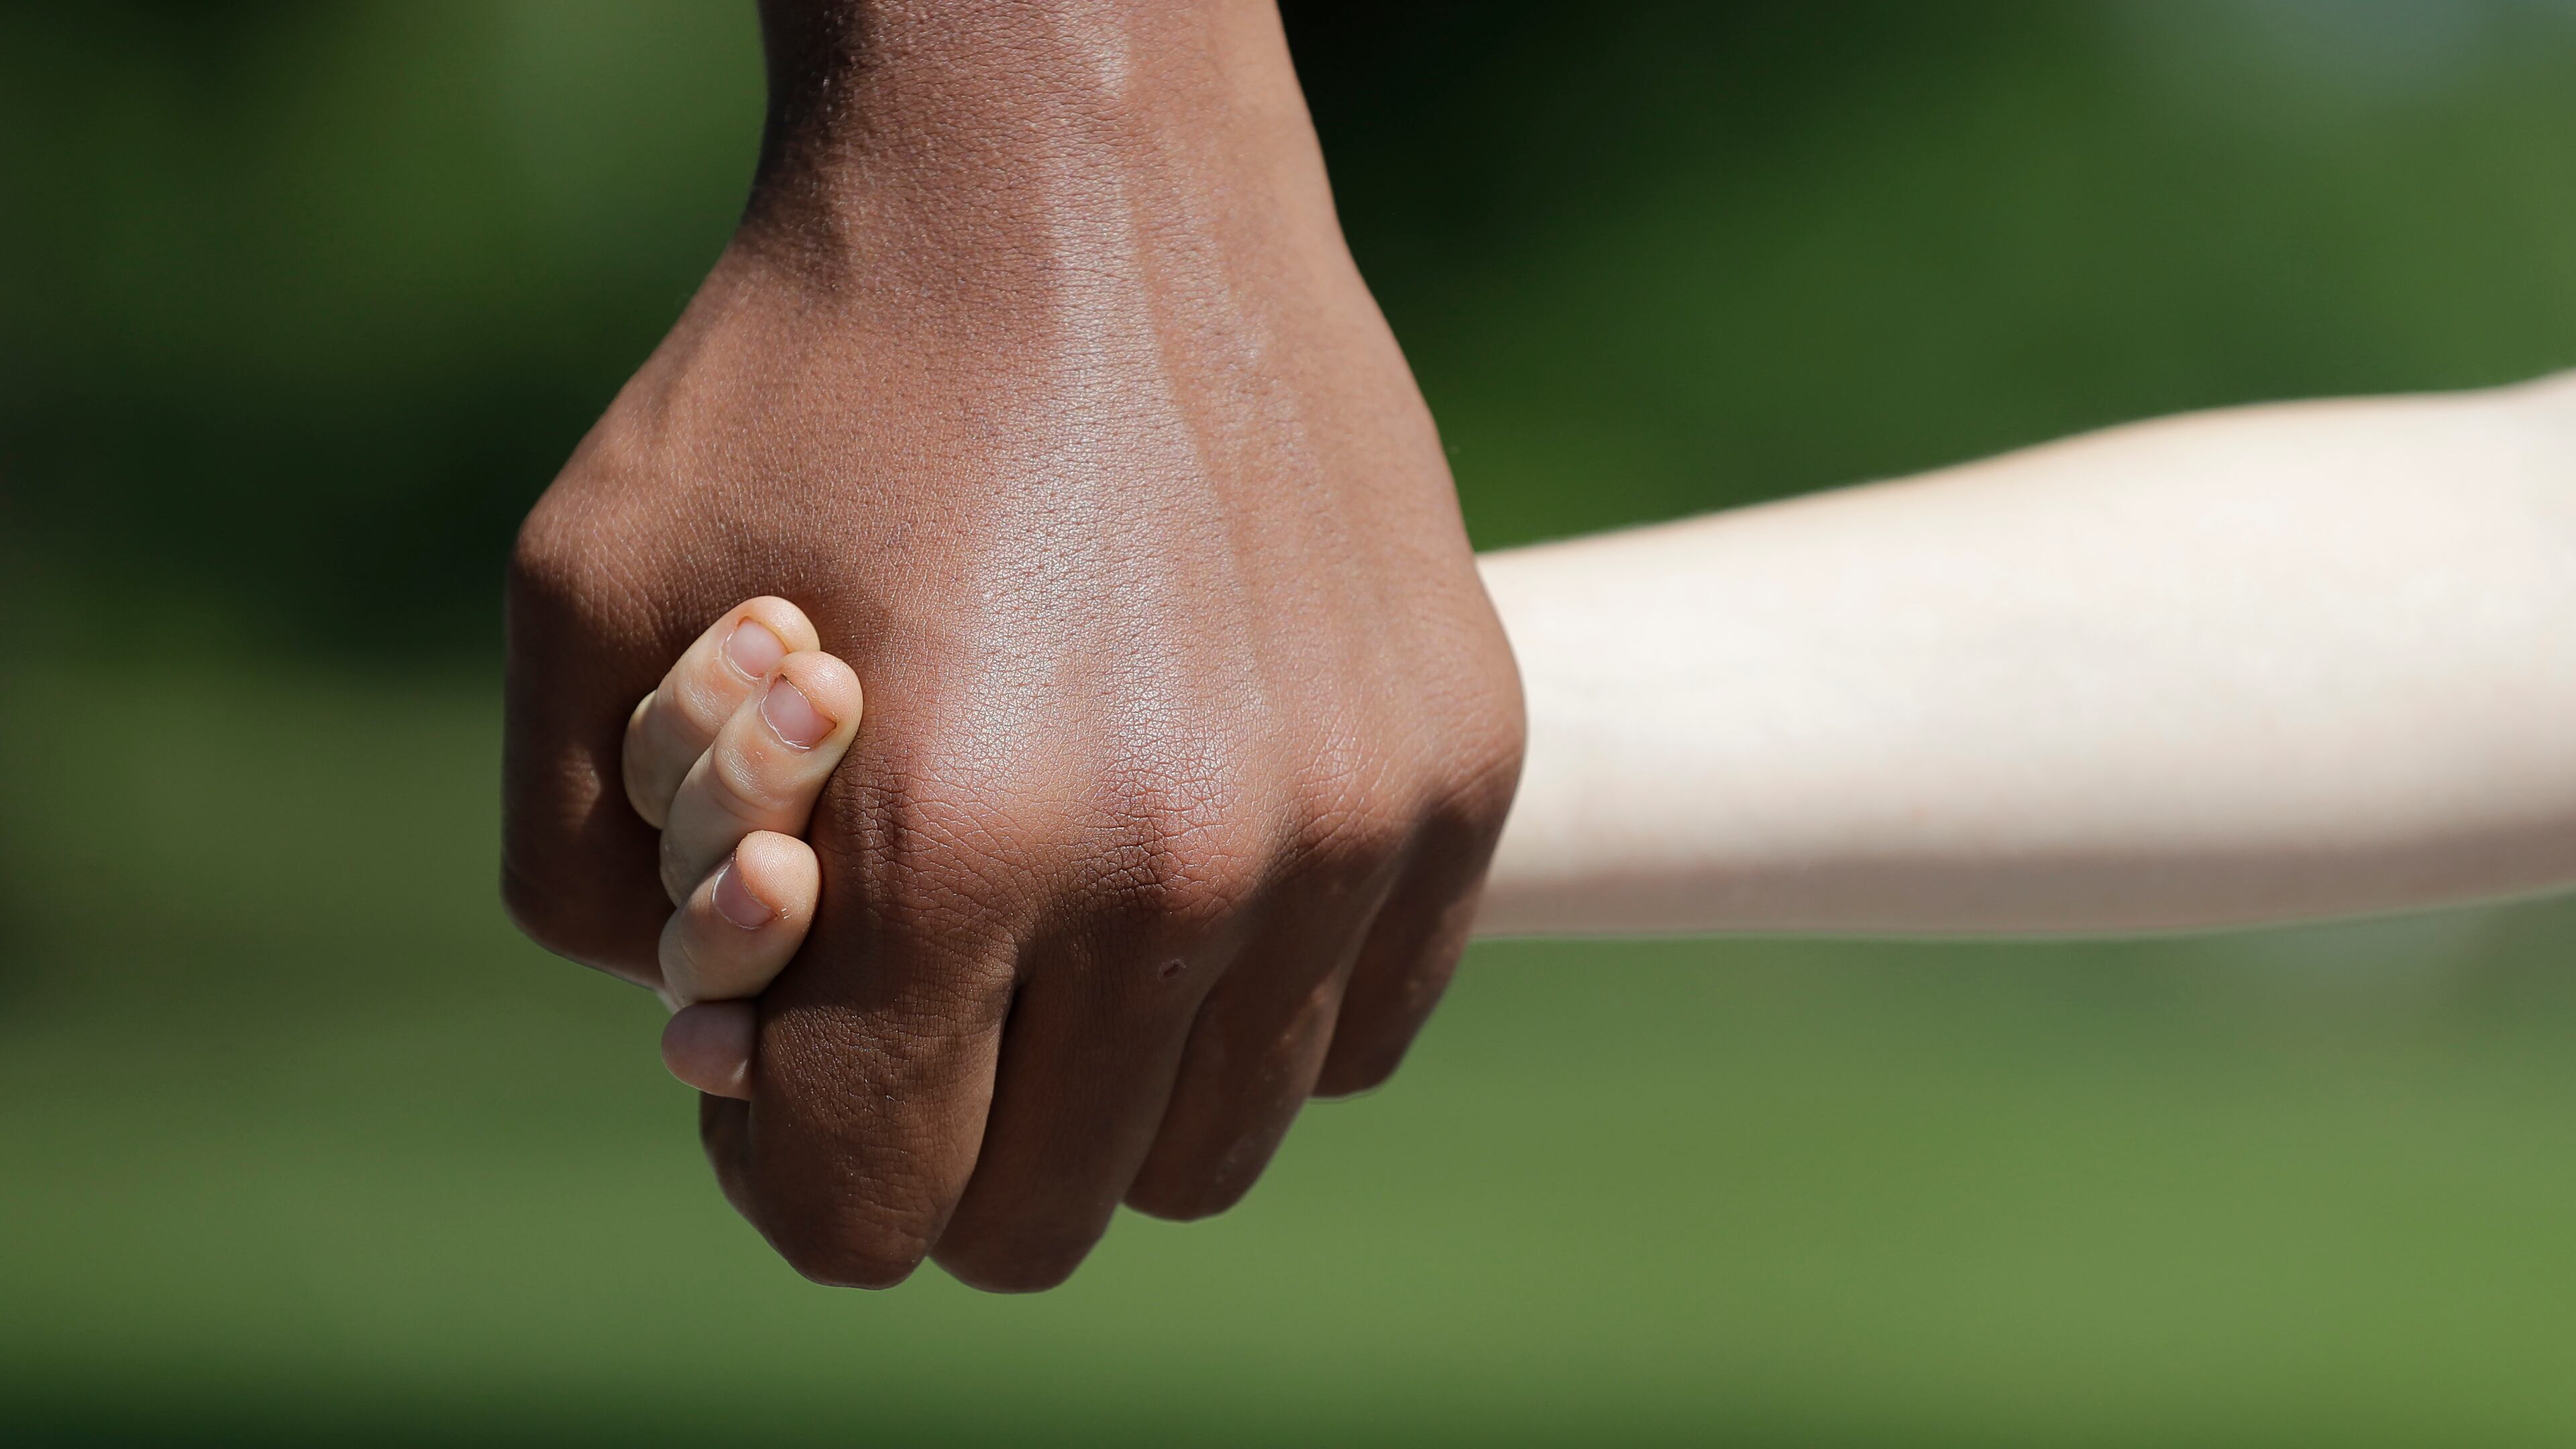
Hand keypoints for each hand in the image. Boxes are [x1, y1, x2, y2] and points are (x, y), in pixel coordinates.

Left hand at [501, 2, 1523, 1290]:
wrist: (1071, 171)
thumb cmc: (807, 378)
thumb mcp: (585, 604)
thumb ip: (590, 887)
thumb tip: (720, 1051)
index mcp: (954, 846)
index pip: (867, 1208)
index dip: (793, 1171)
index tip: (789, 1068)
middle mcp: (1184, 866)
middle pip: (1050, 1213)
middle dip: (945, 1147)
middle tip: (913, 1004)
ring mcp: (1352, 821)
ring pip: (1218, 1145)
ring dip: (1110, 1090)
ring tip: (1055, 927)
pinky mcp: (1461, 766)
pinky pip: (1363, 1029)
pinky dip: (1261, 1002)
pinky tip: (1191, 861)